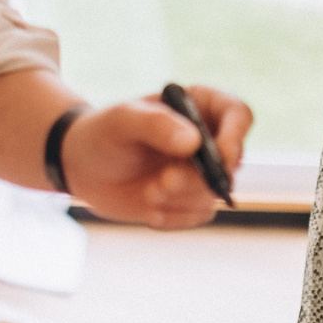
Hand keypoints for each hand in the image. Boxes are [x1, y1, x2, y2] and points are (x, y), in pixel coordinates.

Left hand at [63, 86, 252, 228]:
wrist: (83, 167)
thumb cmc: (105, 133)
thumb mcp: (123, 121)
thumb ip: (156, 125)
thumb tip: (193, 143)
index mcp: (201, 106)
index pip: (238, 115)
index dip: (236, 136)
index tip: (220, 156)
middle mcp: (209, 139)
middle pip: (232, 161)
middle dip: (198, 178)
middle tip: (162, 183)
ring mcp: (203, 171)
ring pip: (215, 192)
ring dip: (182, 198)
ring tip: (149, 193)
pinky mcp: (191, 199)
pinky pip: (199, 214)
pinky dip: (174, 216)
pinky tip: (149, 208)